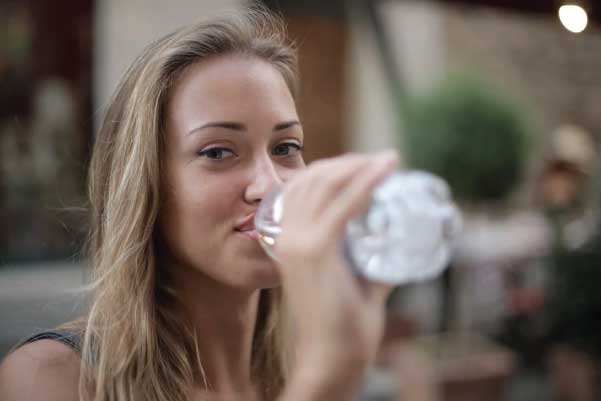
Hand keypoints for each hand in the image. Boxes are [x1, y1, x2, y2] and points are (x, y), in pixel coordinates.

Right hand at [273, 150, 398, 390]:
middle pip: (313, 180)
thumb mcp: (352, 276)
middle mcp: (286, 236)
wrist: (333, 356)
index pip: (301, 188)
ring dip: (359, 167)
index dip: (331, 169)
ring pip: (325, 186)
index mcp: (287, 239)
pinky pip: (342, 207)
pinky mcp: (315, 250)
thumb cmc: (344, 322)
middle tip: (379, 159)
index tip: (362, 164)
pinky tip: (385, 172)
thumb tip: (396, 238)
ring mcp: (297, 242)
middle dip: (347, 163)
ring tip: (386, 161)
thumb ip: (367, 256)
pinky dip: (365, 184)